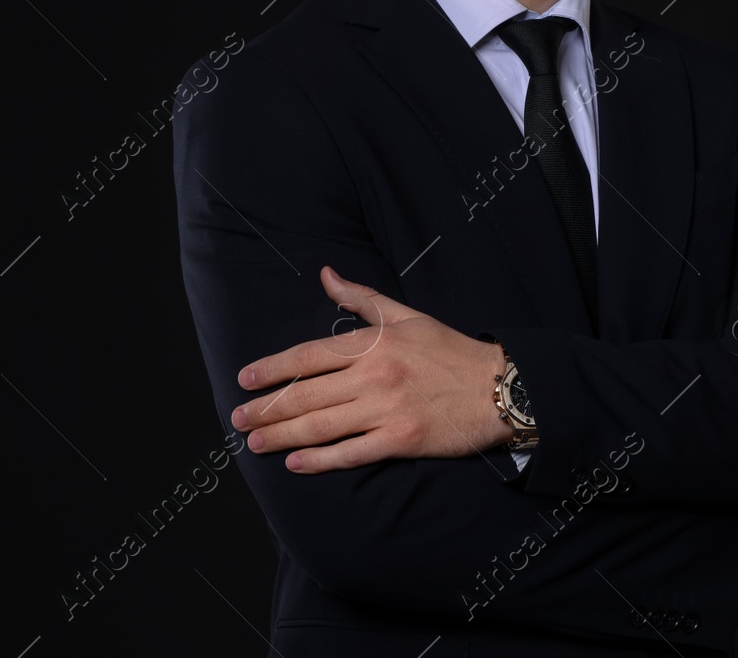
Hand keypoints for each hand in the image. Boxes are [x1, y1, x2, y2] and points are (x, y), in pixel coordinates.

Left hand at [229, 266, 514, 471]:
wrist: (499, 387)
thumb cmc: (451, 350)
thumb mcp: (407, 315)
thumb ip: (362, 298)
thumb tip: (325, 274)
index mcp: (374, 343)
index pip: (310, 356)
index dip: (273, 368)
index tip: (245, 379)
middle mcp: (376, 375)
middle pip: (308, 394)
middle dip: (268, 407)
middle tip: (238, 418)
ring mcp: (387, 409)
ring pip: (322, 425)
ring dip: (283, 435)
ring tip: (255, 443)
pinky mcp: (402, 440)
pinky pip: (352, 452)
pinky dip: (322, 460)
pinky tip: (297, 464)